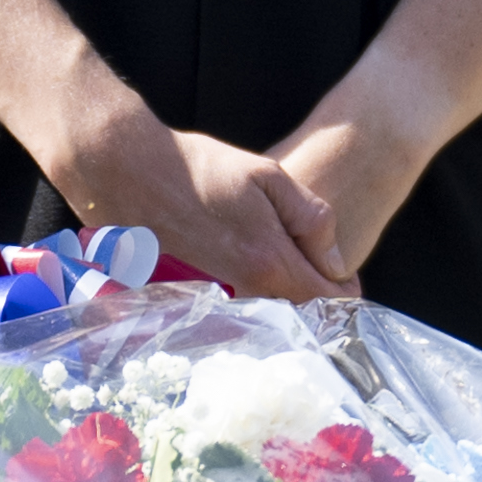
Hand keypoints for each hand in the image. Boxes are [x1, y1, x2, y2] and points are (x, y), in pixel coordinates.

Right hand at [128, 119, 371, 303]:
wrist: (131, 175)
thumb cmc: (200, 169)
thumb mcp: (267, 177)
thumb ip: (310, 219)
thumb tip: (336, 262)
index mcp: (268, 261)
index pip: (325, 299)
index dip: (346, 295)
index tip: (350, 282)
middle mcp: (246, 287)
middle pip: (300, 311)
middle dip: (320, 300)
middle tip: (328, 275)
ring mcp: (223, 293)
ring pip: (273, 309)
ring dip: (291, 297)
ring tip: (297, 267)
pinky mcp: (204, 290)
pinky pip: (247, 303)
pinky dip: (264, 294)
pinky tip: (261, 267)